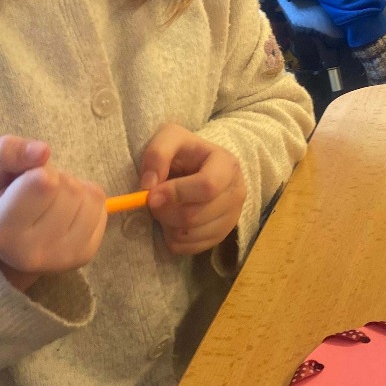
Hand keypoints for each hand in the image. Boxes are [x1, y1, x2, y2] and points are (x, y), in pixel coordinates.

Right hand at [0, 136, 106, 292]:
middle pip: (68, 188)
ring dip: (72, 188)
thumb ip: (6, 153)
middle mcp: (33, 252)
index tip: (24, 181)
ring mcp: (63, 256)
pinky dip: (86, 199)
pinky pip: (99, 206)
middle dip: (55, 179)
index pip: (43, 183)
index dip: (38, 170)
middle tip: (37, 192)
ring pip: (88, 196)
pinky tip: (66, 210)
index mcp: (2, 232)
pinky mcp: (85, 253)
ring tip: (50, 201)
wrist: (7, 249)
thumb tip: (43, 151)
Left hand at [139, 124, 245, 255]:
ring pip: (190, 234)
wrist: (199, 166)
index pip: (207, 186)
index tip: (151, 195)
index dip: (176, 194)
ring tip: (166, 207)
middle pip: (195, 215)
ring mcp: (232, 217)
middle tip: (154, 200)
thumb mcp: (170, 137)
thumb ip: (157, 153)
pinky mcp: (221, 236)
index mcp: (227, 165)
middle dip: (165, 211)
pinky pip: (189, 248)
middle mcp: (237, 193)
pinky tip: (172, 220)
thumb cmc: (185, 151)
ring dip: (167, 224)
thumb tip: (148, 185)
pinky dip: (173, 238)